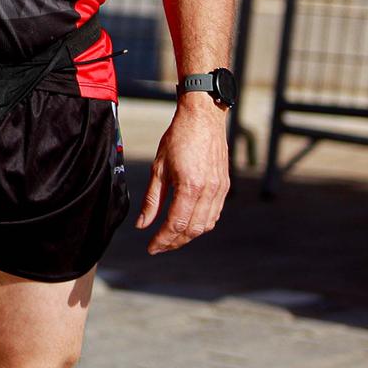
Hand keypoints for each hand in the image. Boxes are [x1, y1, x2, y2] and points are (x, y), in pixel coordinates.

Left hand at [137, 95, 230, 252]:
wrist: (203, 119)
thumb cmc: (177, 139)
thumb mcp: (158, 168)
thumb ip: (152, 199)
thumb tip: (142, 225)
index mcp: (190, 187)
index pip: (175, 224)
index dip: (162, 239)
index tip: (151, 248)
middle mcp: (209, 192)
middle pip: (192, 229)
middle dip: (174, 242)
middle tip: (158, 246)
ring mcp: (220, 190)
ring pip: (206, 225)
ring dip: (188, 236)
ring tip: (170, 238)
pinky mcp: (225, 186)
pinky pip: (214, 214)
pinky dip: (201, 224)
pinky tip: (188, 224)